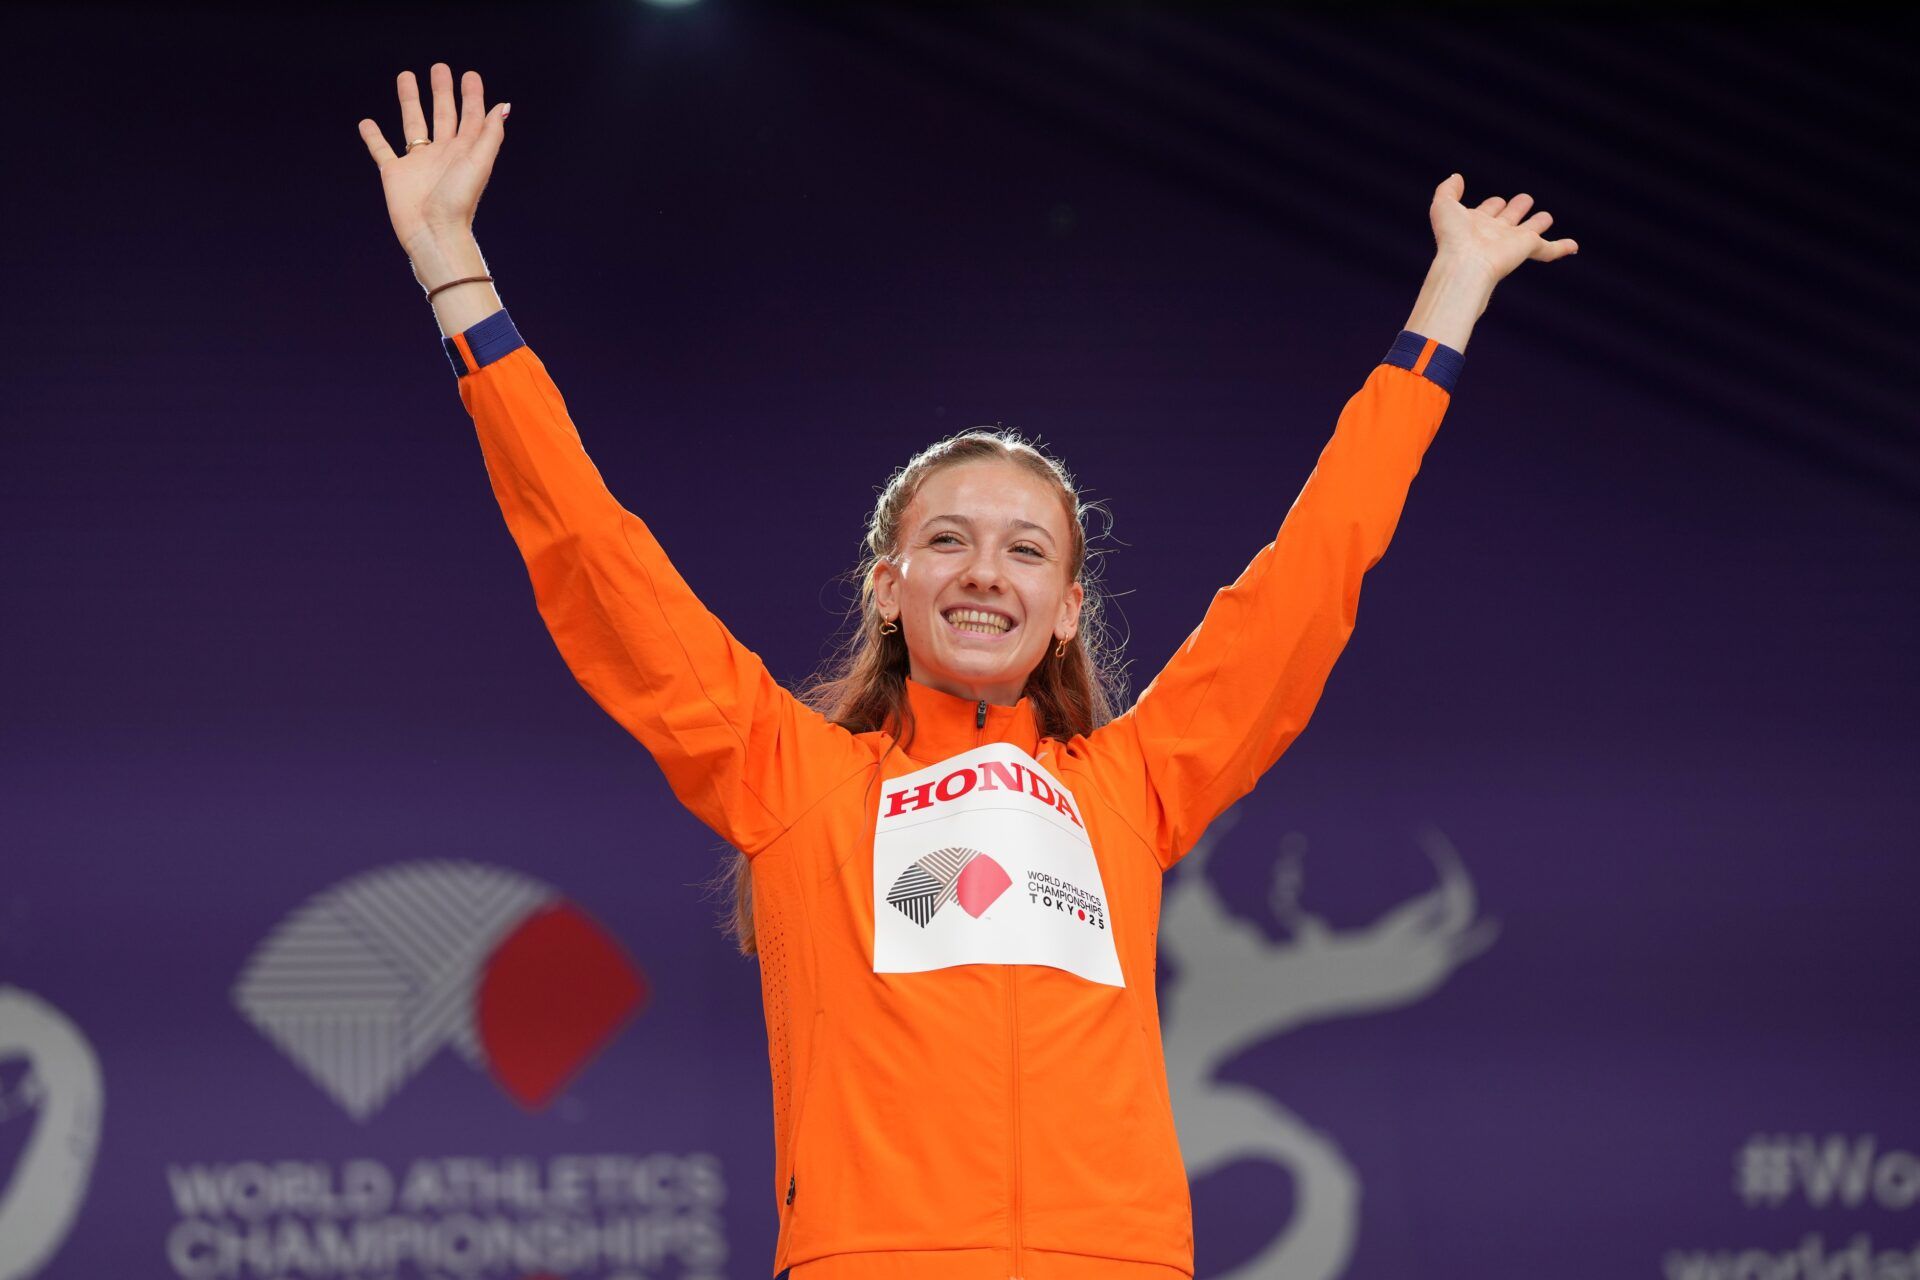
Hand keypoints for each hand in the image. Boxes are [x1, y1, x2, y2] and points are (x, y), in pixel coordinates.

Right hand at [357, 63, 508, 260]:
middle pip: (442, 114)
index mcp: (464, 151)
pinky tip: (366, 123)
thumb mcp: (479, 163)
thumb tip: (503, 105)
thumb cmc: (459, 201)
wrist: (433, 232)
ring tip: (406, 76)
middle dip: (442, 91)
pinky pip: (381, 150)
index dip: (471, 96)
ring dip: (410, 101)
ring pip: (412, 123)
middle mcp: (442, 153)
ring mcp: (418, 163)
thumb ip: (490, 134)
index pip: (470, 116)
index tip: (470, 74)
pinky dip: (373, 137)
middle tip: (439, 68)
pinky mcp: (395, 174)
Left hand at [1428, 173, 1577, 280]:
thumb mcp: (1443, 205)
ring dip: (1537, 223)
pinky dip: (1562, 247)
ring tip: (1546, 218)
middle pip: (1509, 219)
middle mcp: (1494, 233)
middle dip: (1515, 209)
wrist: (1465, 262)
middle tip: (1524, 201)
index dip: (1491, 206)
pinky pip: (1549, 249)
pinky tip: (1573, 246)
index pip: (1487, 211)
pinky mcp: (1527, 248)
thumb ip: (1448, 190)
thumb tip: (1457, 177)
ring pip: (1529, 231)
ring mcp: (1512, 242)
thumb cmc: (1452, 236)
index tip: (1497, 202)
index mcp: (1475, 224)